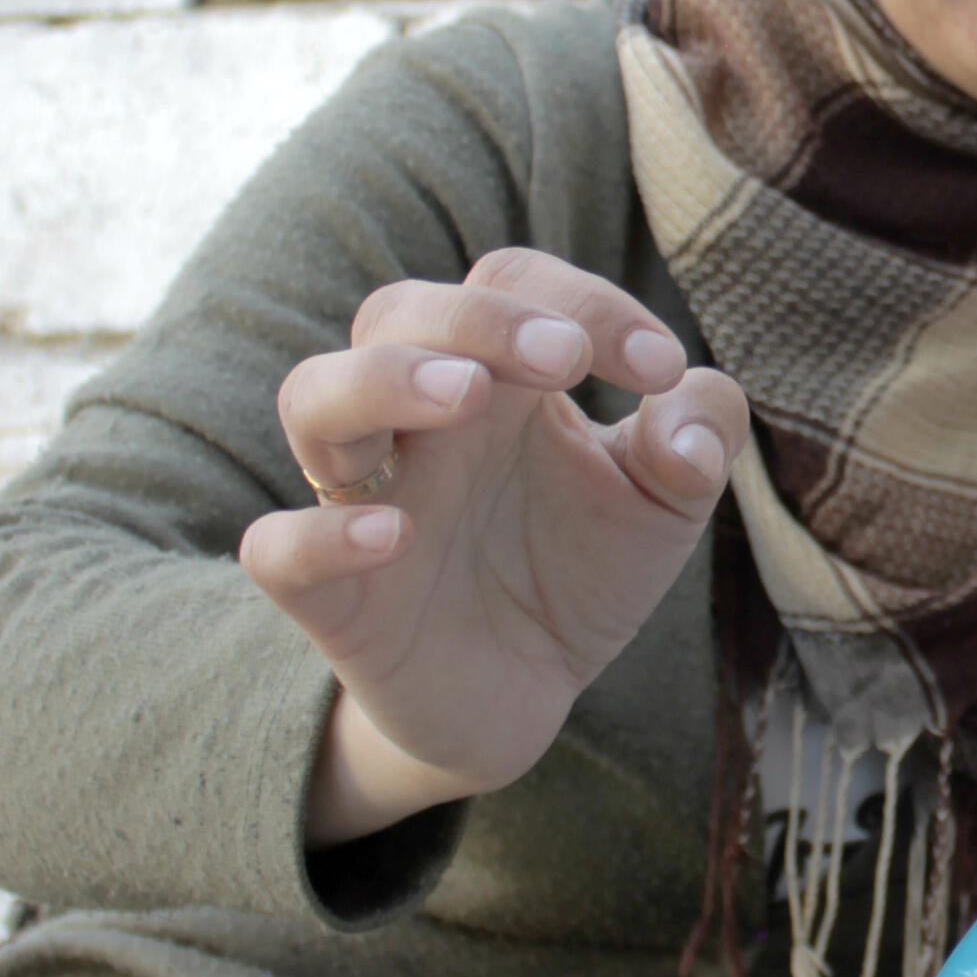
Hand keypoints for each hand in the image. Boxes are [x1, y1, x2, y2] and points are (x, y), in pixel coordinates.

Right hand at [239, 249, 746, 844]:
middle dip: (479, 319)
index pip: (510, 282)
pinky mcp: (331, 597)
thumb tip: (686, 417)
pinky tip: (392, 536)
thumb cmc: (580, 568)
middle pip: (396, 312)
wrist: (525, 694)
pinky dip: (318, 534)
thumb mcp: (666, 500)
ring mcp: (363, 499)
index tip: (658, 367)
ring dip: (384, 381)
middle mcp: (418, 421)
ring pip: (312, 398)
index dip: (584, 301)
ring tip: (465, 396)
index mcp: (499, 376)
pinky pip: (277, 547)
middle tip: (564, 360)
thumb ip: (700, 437)